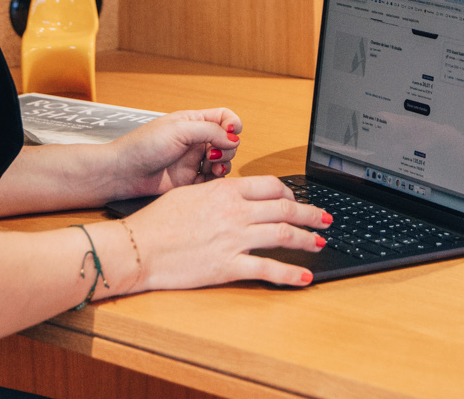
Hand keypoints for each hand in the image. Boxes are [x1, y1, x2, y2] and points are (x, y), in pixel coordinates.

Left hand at [105, 109, 244, 198]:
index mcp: (193, 122)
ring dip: (224, 165)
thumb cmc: (143, 145)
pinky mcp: (190, 181)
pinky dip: (215, 180)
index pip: (223, 117)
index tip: (233, 131)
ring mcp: (193, 161)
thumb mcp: (178, 129)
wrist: (123, 173)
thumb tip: (233, 138)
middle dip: (227, 148)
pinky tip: (206, 178)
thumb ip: (209, 131)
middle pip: (227, 142)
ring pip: (223, 162)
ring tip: (213, 167)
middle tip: (213, 154)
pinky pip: (212, 181)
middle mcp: (195, 141)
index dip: (232, 124)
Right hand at [120, 176, 332, 290]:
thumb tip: (233, 194)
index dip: (289, 191)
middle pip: (284, 207)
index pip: (270, 185)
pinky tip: (304, 277)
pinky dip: (291, 274)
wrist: (139, 247)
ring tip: (319, 242)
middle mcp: (235, 212)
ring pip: (282, 234)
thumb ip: (216, 193)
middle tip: (324, 218)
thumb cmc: (156, 222)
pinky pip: (268, 269)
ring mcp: (234, 239)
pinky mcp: (229, 266)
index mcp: (225, 190)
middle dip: (309, 213)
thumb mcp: (189, 194)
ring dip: (306, 239)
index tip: (296, 198)